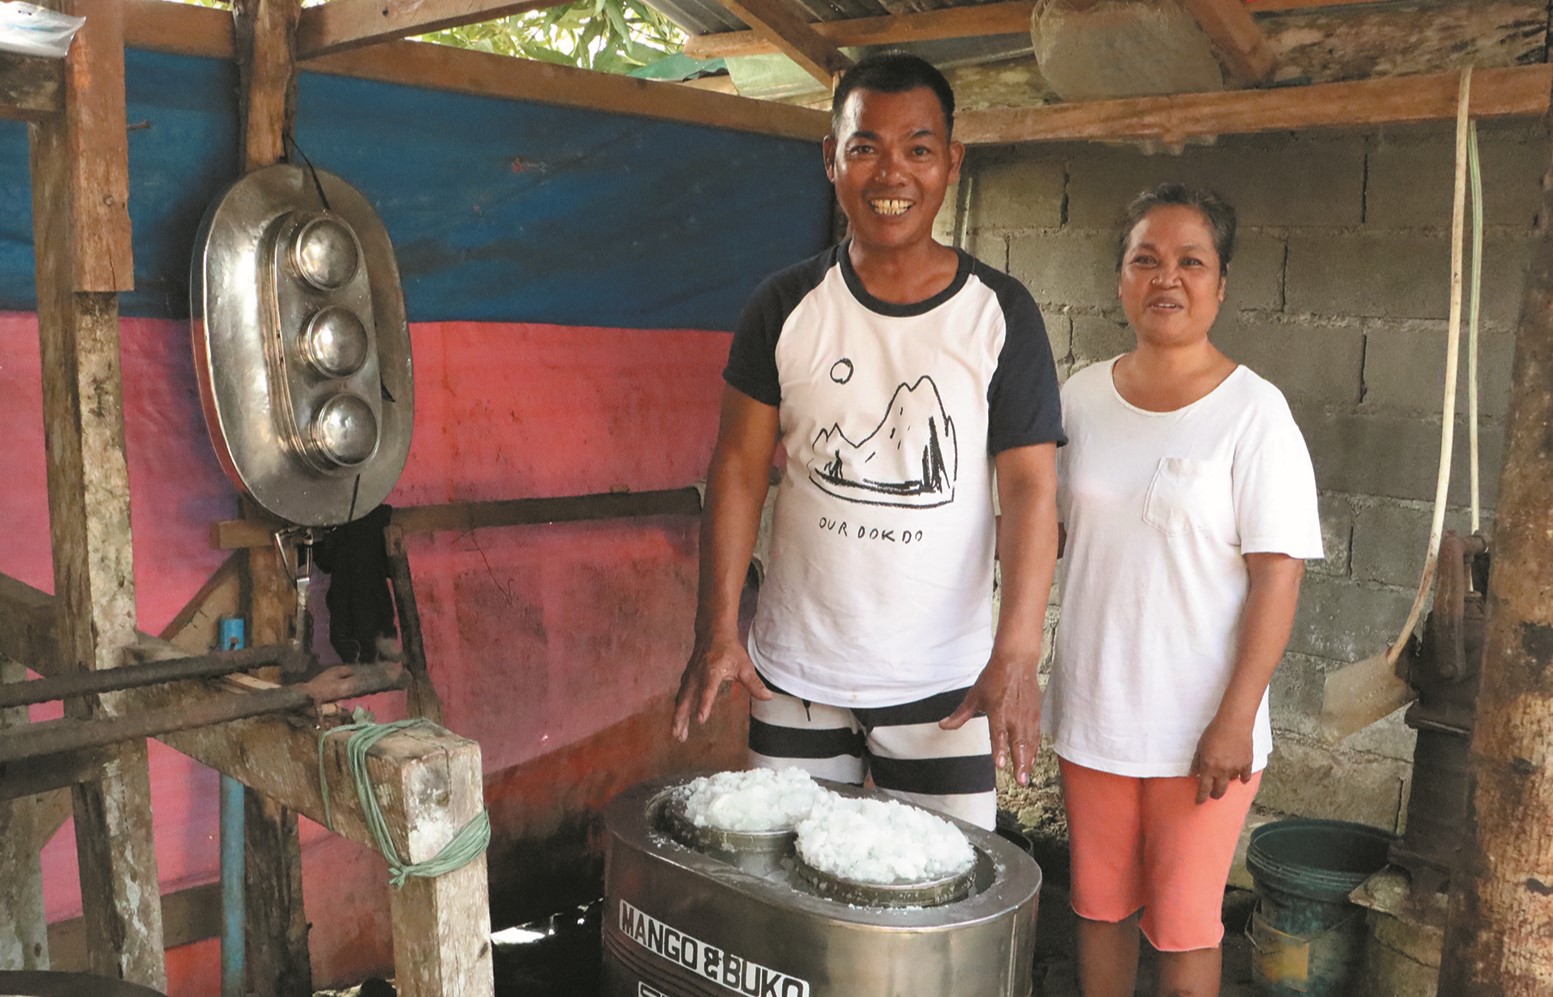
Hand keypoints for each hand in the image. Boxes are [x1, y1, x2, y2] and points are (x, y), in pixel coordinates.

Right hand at [671, 632, 771, 741]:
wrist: (713, 633)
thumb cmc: (730, 650)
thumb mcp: (744, 665)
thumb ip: (754, 684)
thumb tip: (768, 697)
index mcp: (712, 672)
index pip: (707, 690)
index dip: (704, 705)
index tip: (700, 719)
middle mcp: (697, 676)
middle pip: (686, 699)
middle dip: (681, 718)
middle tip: (678, 736)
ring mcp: (689, 677)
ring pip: (681, 699)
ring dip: (677, 717)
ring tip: (676, 734)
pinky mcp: (686, 678)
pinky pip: (680, 696)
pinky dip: (678, 709)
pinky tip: (678, 721)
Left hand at [940, 650, 1040, 785]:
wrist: (1016, 661)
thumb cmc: (994, 677)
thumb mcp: (974, 696)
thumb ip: (960, 715)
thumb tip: (943, 725)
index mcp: (998, 711)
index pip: (999, 734)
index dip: (999, 750)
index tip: (1000, 764)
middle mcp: (1014, 715)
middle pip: (1018, 743)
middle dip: (1020, 764)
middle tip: (1020, 781)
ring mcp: (1027, 715)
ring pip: (1029, 742)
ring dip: (1028, 761)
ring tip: (1025, 777)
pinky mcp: (1035, 714)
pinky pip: (1036, 735)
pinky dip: (1035, 749)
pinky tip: (1032, 760)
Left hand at [1191, 715, 1253, 803]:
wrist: (1234, 723)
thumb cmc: (1213, 732)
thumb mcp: (1199, 747)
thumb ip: (1196, 762)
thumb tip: (1192, 775)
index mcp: (1209, 767)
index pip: (1204, 788)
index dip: (1201, 797)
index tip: (1199, 802)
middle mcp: (1223, 771)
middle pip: (1219, 791)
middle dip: (1214, 795)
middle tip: (1212, 794)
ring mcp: (1237, 768)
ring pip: (1232, 782)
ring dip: (1227, 781)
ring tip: (1224, 776)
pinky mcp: (1247, 763)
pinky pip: (1245, 776)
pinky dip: (1242, 778)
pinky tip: (1241, 778)